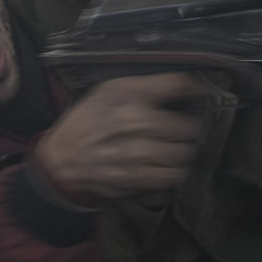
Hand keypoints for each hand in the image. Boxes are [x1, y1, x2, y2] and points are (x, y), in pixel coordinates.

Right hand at [35, 72, 207, 204]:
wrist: (61, 158)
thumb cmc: (87, 121)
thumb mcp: (109, 91)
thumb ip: (146, 86)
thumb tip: (187, 83)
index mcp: (129, 94)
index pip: (180, 85)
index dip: (197, 88)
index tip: (200, 94)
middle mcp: (135, 121)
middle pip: (188, 126)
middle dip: (188, 129)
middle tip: (181, 130)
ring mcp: (135, 153)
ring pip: (183, 154)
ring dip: (182, 152)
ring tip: (174, 149)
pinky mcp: (134, 178)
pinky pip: (171, 176)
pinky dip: (173, 172)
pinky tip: (164, 166)